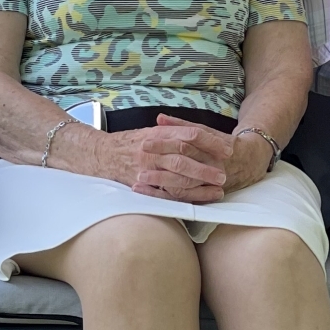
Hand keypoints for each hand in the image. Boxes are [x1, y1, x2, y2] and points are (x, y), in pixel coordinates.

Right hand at [95, 117, 233, 201]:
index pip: (190, 135)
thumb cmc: (130, 143)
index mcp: (159, 134)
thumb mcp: (152, 131)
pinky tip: (199, 198)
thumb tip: (198, 134)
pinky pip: (166, 192)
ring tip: (217, 188)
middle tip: (224, 173)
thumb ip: (173, 131)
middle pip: (184, 157)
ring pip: (176, 177)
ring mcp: (147, 168)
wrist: (101, 154)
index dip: (211, 143)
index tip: (228, 149)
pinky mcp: (143, 184)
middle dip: (206, 167)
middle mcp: (153, 150)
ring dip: (199, 184)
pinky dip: (183, 196)